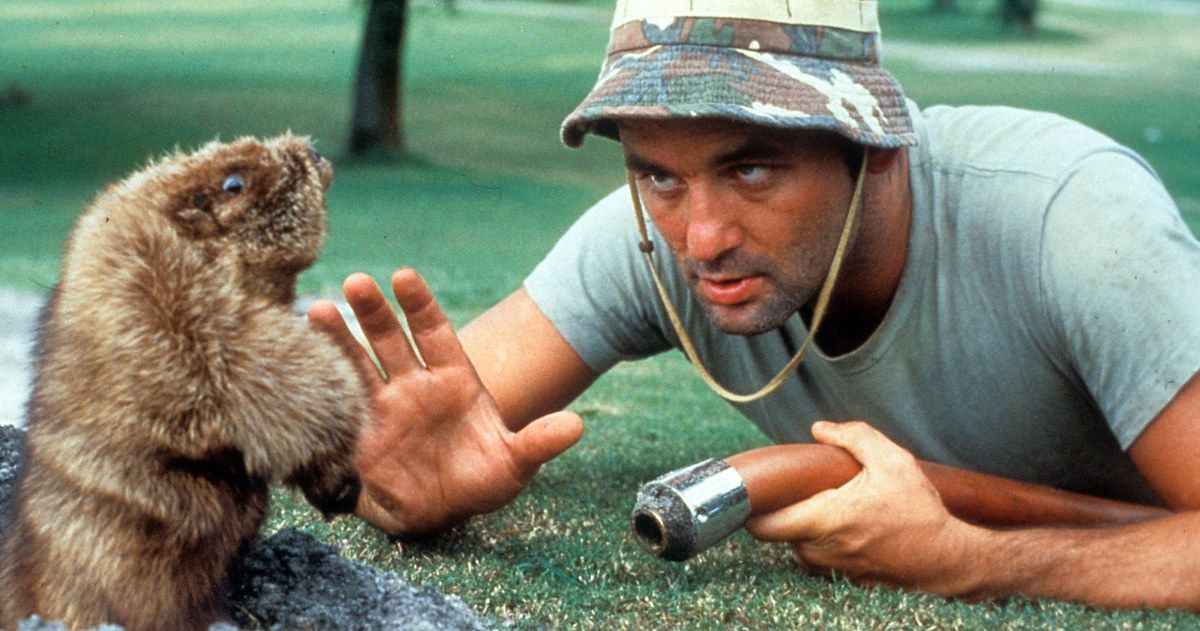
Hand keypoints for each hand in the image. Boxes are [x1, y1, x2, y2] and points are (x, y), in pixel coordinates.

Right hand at [308, 269, 583, 534]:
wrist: (440, 512)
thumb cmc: (480, 480)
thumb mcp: (514, 464)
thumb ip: (538, 442)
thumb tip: (576, 425)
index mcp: (453, 377)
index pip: (434, 331)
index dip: (419, 304)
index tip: (403, 276)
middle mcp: (414, 381)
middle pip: (391, 337)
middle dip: (374, 310)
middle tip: (357, 282)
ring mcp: (382, 402)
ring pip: (357, 361)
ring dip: (338, 337)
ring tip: (316, 310)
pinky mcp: (357, 430)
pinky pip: (335, 400)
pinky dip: (318, 380)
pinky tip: (296, 356)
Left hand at [745, 421, 980, 590]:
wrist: (946, 558)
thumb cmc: (920, 511)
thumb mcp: (893, 462)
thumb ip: (854, 437)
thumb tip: (820, 429)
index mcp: (825, 519)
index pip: (762, 525)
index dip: (750, 507)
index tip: (758, 488)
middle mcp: (821, 549)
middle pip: (776, 531)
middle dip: (782, 509)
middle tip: (800, 488)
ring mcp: (831, 568)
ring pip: (796, 543)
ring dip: (803, 524)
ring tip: (830, 503)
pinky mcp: (843, 577)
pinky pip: (818, 555)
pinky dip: (822, 539)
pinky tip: (847, 523)